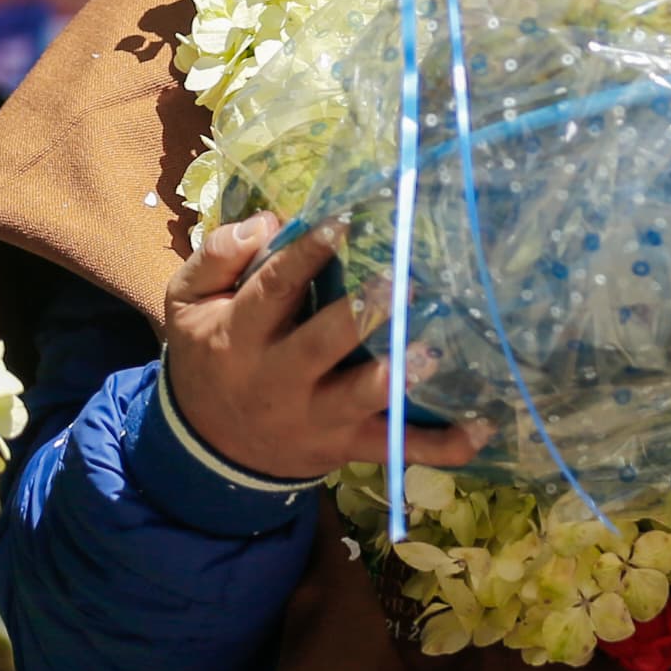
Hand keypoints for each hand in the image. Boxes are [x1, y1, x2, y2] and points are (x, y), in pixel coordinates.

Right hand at [160, 215, 485, 484]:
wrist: (211, 448)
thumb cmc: (210, 355)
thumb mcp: (188, 303)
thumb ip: (218, 257)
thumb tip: (270, 221)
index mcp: (241, 335)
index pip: (272, 289)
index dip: (304, 255)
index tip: (343, 222)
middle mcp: (280, 379)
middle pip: (320, 346)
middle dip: (361, 317)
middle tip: (402, 283)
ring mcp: (319, 416)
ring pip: (361, 400)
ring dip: (400, 376)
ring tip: (437, 351)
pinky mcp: (347, 446)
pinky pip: (397, 449)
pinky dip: (441, 446)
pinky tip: (481, 427)